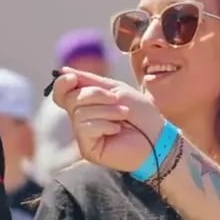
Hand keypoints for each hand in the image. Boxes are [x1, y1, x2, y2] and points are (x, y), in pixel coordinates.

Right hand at [50, 67, 166, 173]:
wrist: (157, 137)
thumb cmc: (141, 114)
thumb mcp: (116, 89)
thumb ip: (89, 81)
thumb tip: (64, 71)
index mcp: (87, 104)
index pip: (62, 93)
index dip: (62, 84)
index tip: (72, 78)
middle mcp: (82, 119)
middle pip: (70, 99)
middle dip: (94, 94)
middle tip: (116, 99)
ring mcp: (84, 135)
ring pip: (79, 113)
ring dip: (106, 110)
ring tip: (123, 116)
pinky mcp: (88, 149)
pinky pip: (85, 128)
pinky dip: (104, 124)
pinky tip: (117, 130)